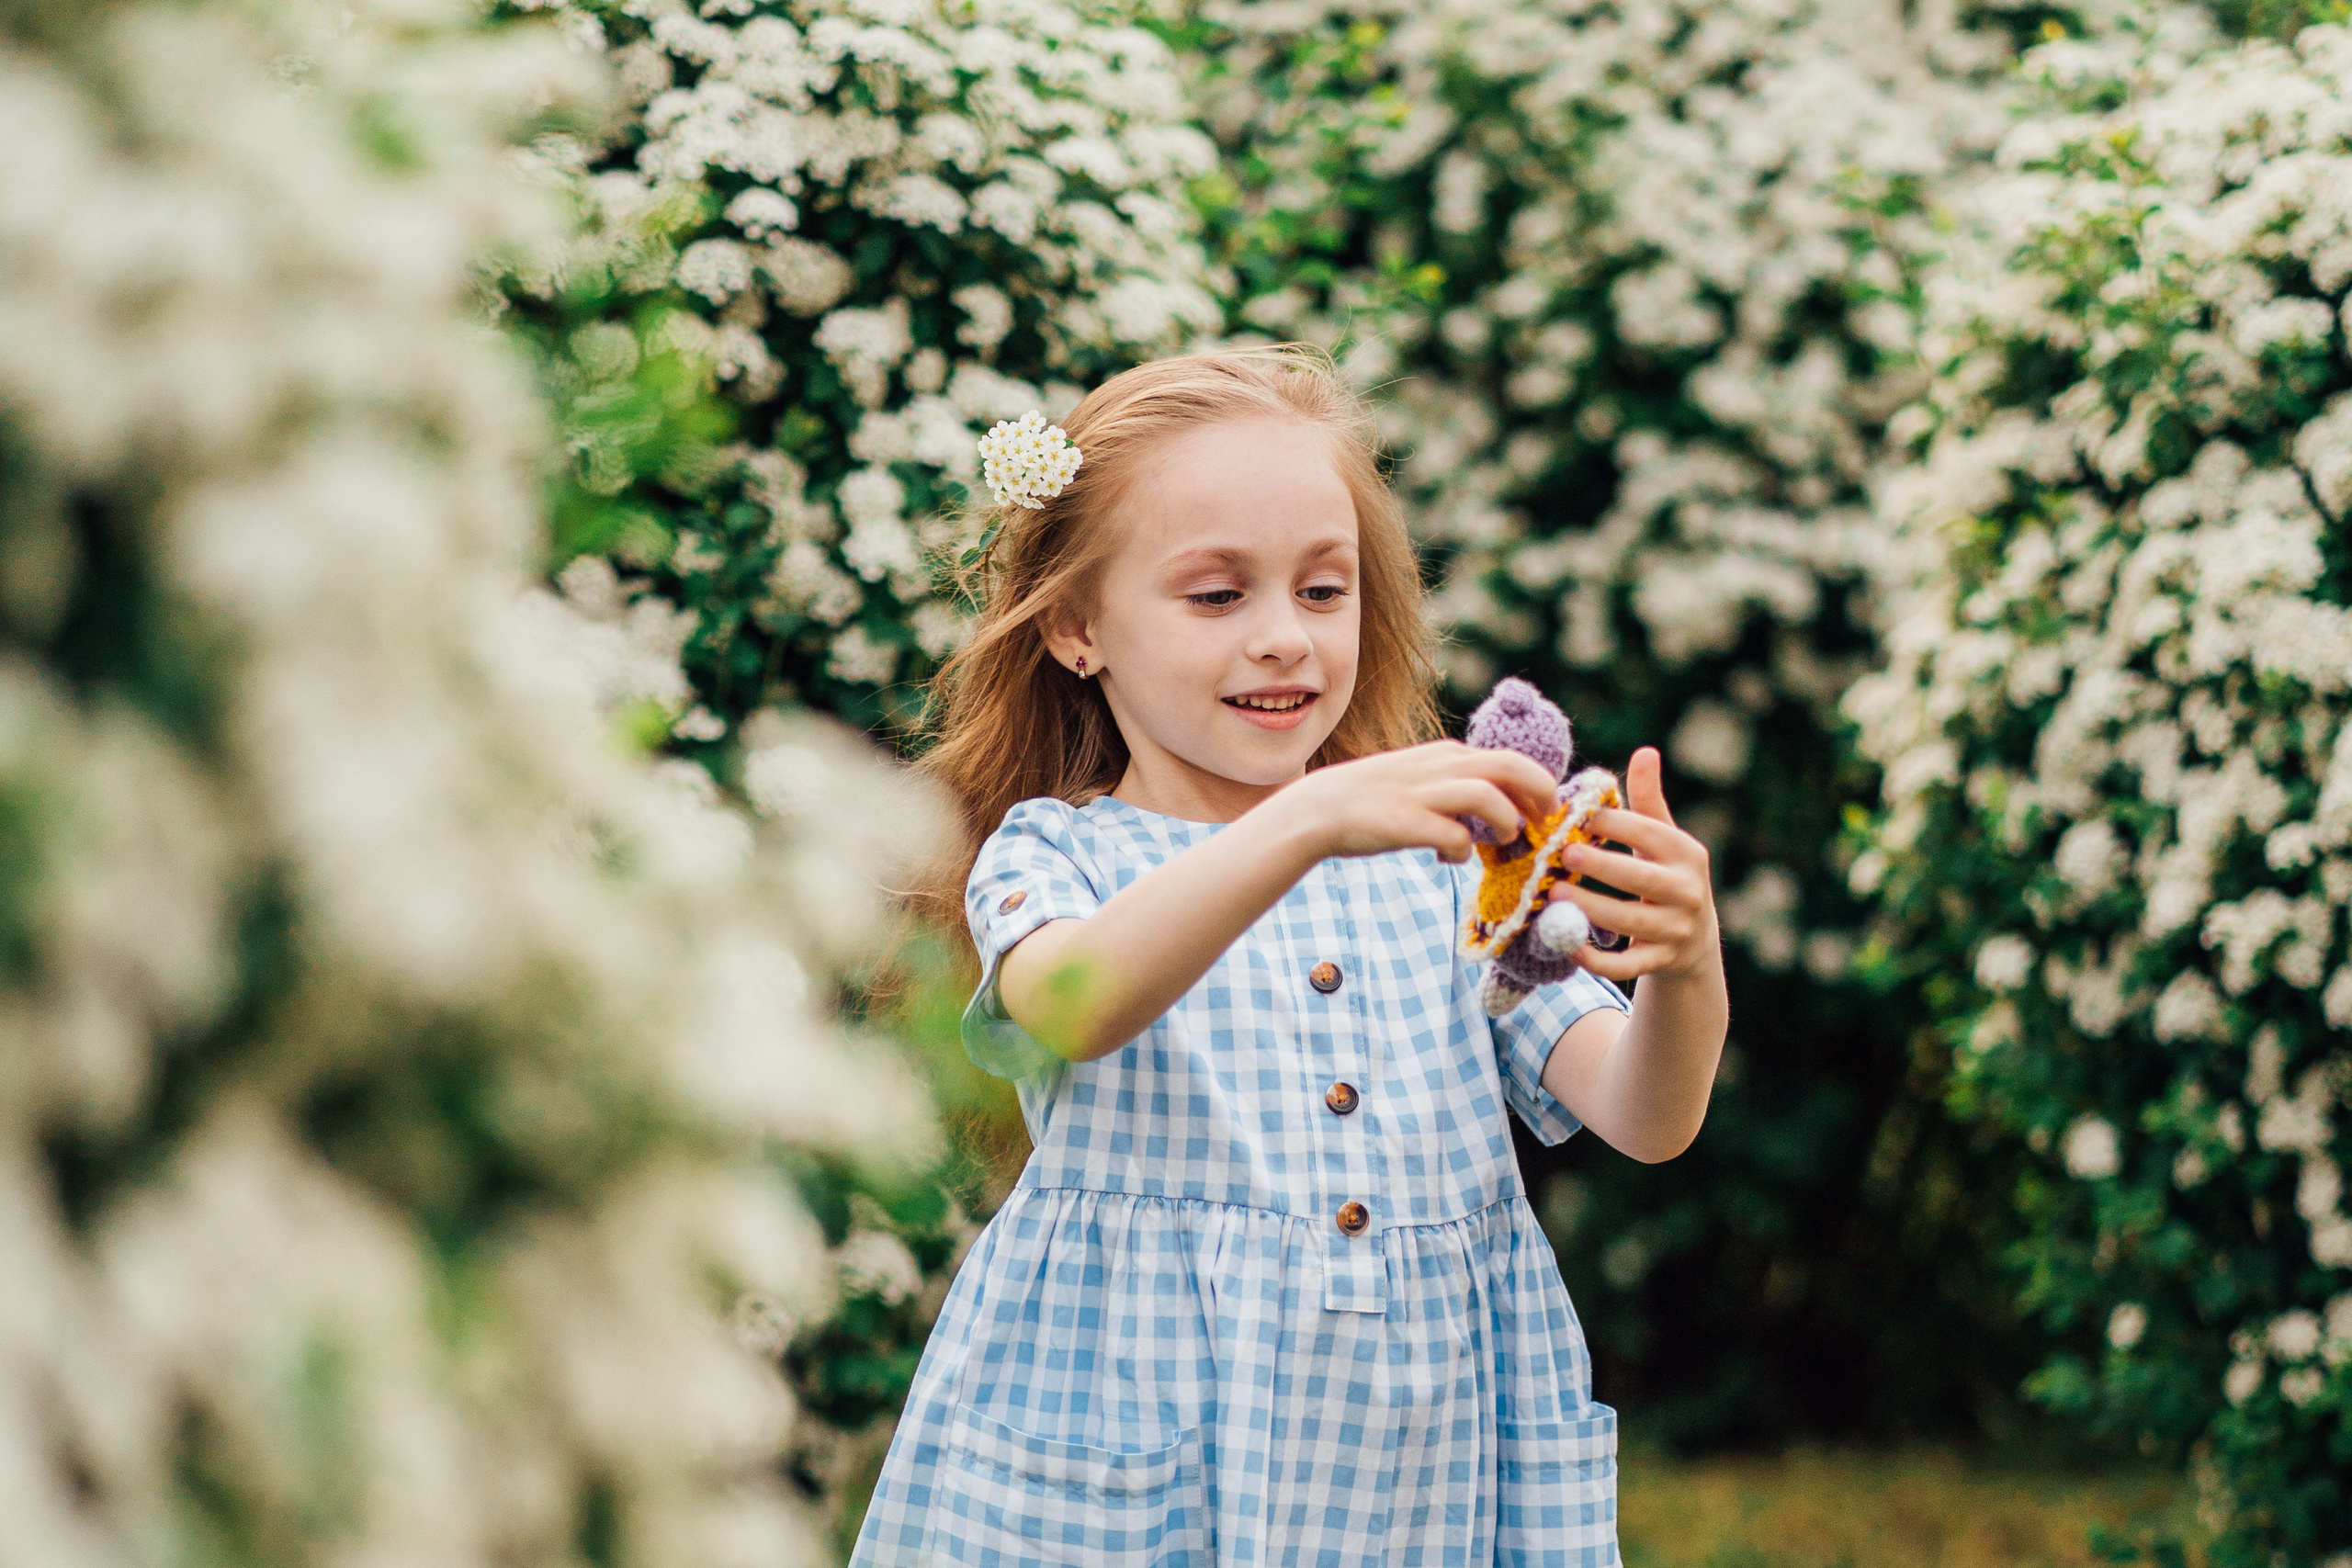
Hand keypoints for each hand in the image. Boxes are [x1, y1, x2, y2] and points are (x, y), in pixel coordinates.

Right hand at [1264, 740, 1558, 863]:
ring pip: (1489, 796)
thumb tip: (1499, 806)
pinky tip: (1446, 859)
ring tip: (1500, 841)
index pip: (1511, 759)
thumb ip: (1458, 784)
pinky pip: (1456, 838)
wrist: (1321, 808)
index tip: (1542, 813)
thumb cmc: (1376, 799)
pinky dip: (1461, 854)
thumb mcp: (1422, 777)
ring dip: (1505, 822)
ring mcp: (1424, 793)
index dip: (1537, 787)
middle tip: (1543, 823)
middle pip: (1511, 766)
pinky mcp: (1408, 822)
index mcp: (1449, 754)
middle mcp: (1442, 766)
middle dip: (1539, 794)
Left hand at [1555, 747, 1718, 982]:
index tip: (1574, 815)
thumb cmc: (1667, 875)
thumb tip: (1645, 750)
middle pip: (1640, 877)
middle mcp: (1686, 891)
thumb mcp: (1665, 838)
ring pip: (1629, 921)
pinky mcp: (1661, 962)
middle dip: (1600, 865)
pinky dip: (1597, 960)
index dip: (1612, 823)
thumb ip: (1650, 799)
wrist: (1694, 941)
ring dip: (1589, 909)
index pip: (1648, 832)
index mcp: (1686, 854)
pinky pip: (1626, 965)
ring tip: (1553, 895)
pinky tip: (1567, 944)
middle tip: (1563, 853)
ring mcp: (1676, 930)